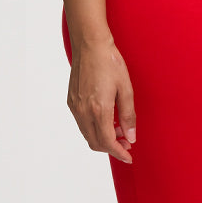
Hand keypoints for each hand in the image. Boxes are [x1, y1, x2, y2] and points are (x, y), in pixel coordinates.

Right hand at [64, 28, 136, 163]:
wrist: (90, 45)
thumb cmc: (110, 63)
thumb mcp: (126, 89)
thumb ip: (128, 115)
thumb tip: (130, 137)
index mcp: (99, 109)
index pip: (108, 142)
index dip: (119, 153)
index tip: (128, 157)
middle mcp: (83, 111)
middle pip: (96, 143)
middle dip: (111, 148)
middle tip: (126, 143)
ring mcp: (75, 106)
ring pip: (87, 134)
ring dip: (102, 138)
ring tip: (118, 130)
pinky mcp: (71, 101)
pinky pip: (81, 123)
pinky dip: (93, 128)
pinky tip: (106, 119)